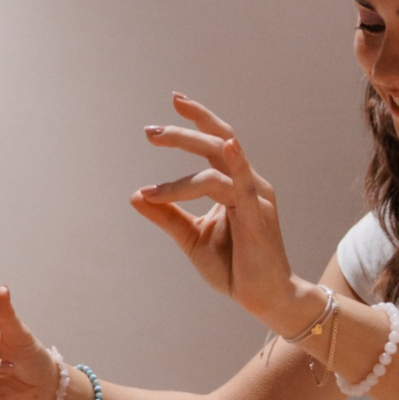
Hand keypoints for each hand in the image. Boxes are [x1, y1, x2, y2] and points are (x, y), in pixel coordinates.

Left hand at [131, 94, 307, 329]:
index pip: (216, 143)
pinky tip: (227, 148)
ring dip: (186, 152)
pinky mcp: (257, 216)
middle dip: (184, 132)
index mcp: (235, 186)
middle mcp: (249, 184)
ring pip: (219, 161)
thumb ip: (166, 215)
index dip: (198, 119)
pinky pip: (242, 184)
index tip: (174, 101)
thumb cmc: (234, 268)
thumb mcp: (191, 238)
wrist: (264, 298)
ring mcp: (255, 197)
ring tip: (156, 149)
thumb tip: (135, 195)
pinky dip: (233, 164)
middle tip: (150, 132)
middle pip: (217, 142)